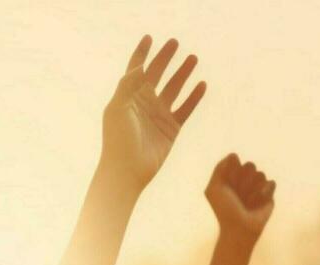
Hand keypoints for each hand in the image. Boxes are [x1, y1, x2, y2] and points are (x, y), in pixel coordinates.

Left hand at [100, 36, 206, 189]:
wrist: (127, 170)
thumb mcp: (118, 108)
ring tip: (193, 58)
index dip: (142, 53)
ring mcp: (158, 115)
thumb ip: (127, 85)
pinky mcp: (171, 128)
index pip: (136, 70)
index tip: (149, 38)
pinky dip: (194, 97)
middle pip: (157, 74)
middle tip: (175, 43)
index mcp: (128, 96)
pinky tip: (202, 84)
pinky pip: (186, 108)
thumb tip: (139, 65)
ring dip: (183, 73)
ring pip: (174, 88)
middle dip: (165, 58)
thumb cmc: (118, 140)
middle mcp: (144, 103)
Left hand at [205, 154, 275, 239]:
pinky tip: (257, 204)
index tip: (227, 184)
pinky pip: (270, 183)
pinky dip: (263, 193)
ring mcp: (257, 185)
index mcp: (230, 176)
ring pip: (260, 174)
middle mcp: (244, 179)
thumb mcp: (214, 189)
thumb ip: (219, 169)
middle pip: (250, 165)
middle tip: (238, 194)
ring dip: (252, 189)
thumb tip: (233, 155)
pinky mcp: (269, 193)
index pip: (235, 160)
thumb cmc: (225, 210)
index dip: (232, 172)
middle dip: (243, 180)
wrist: (239, 228)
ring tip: (247, 202)